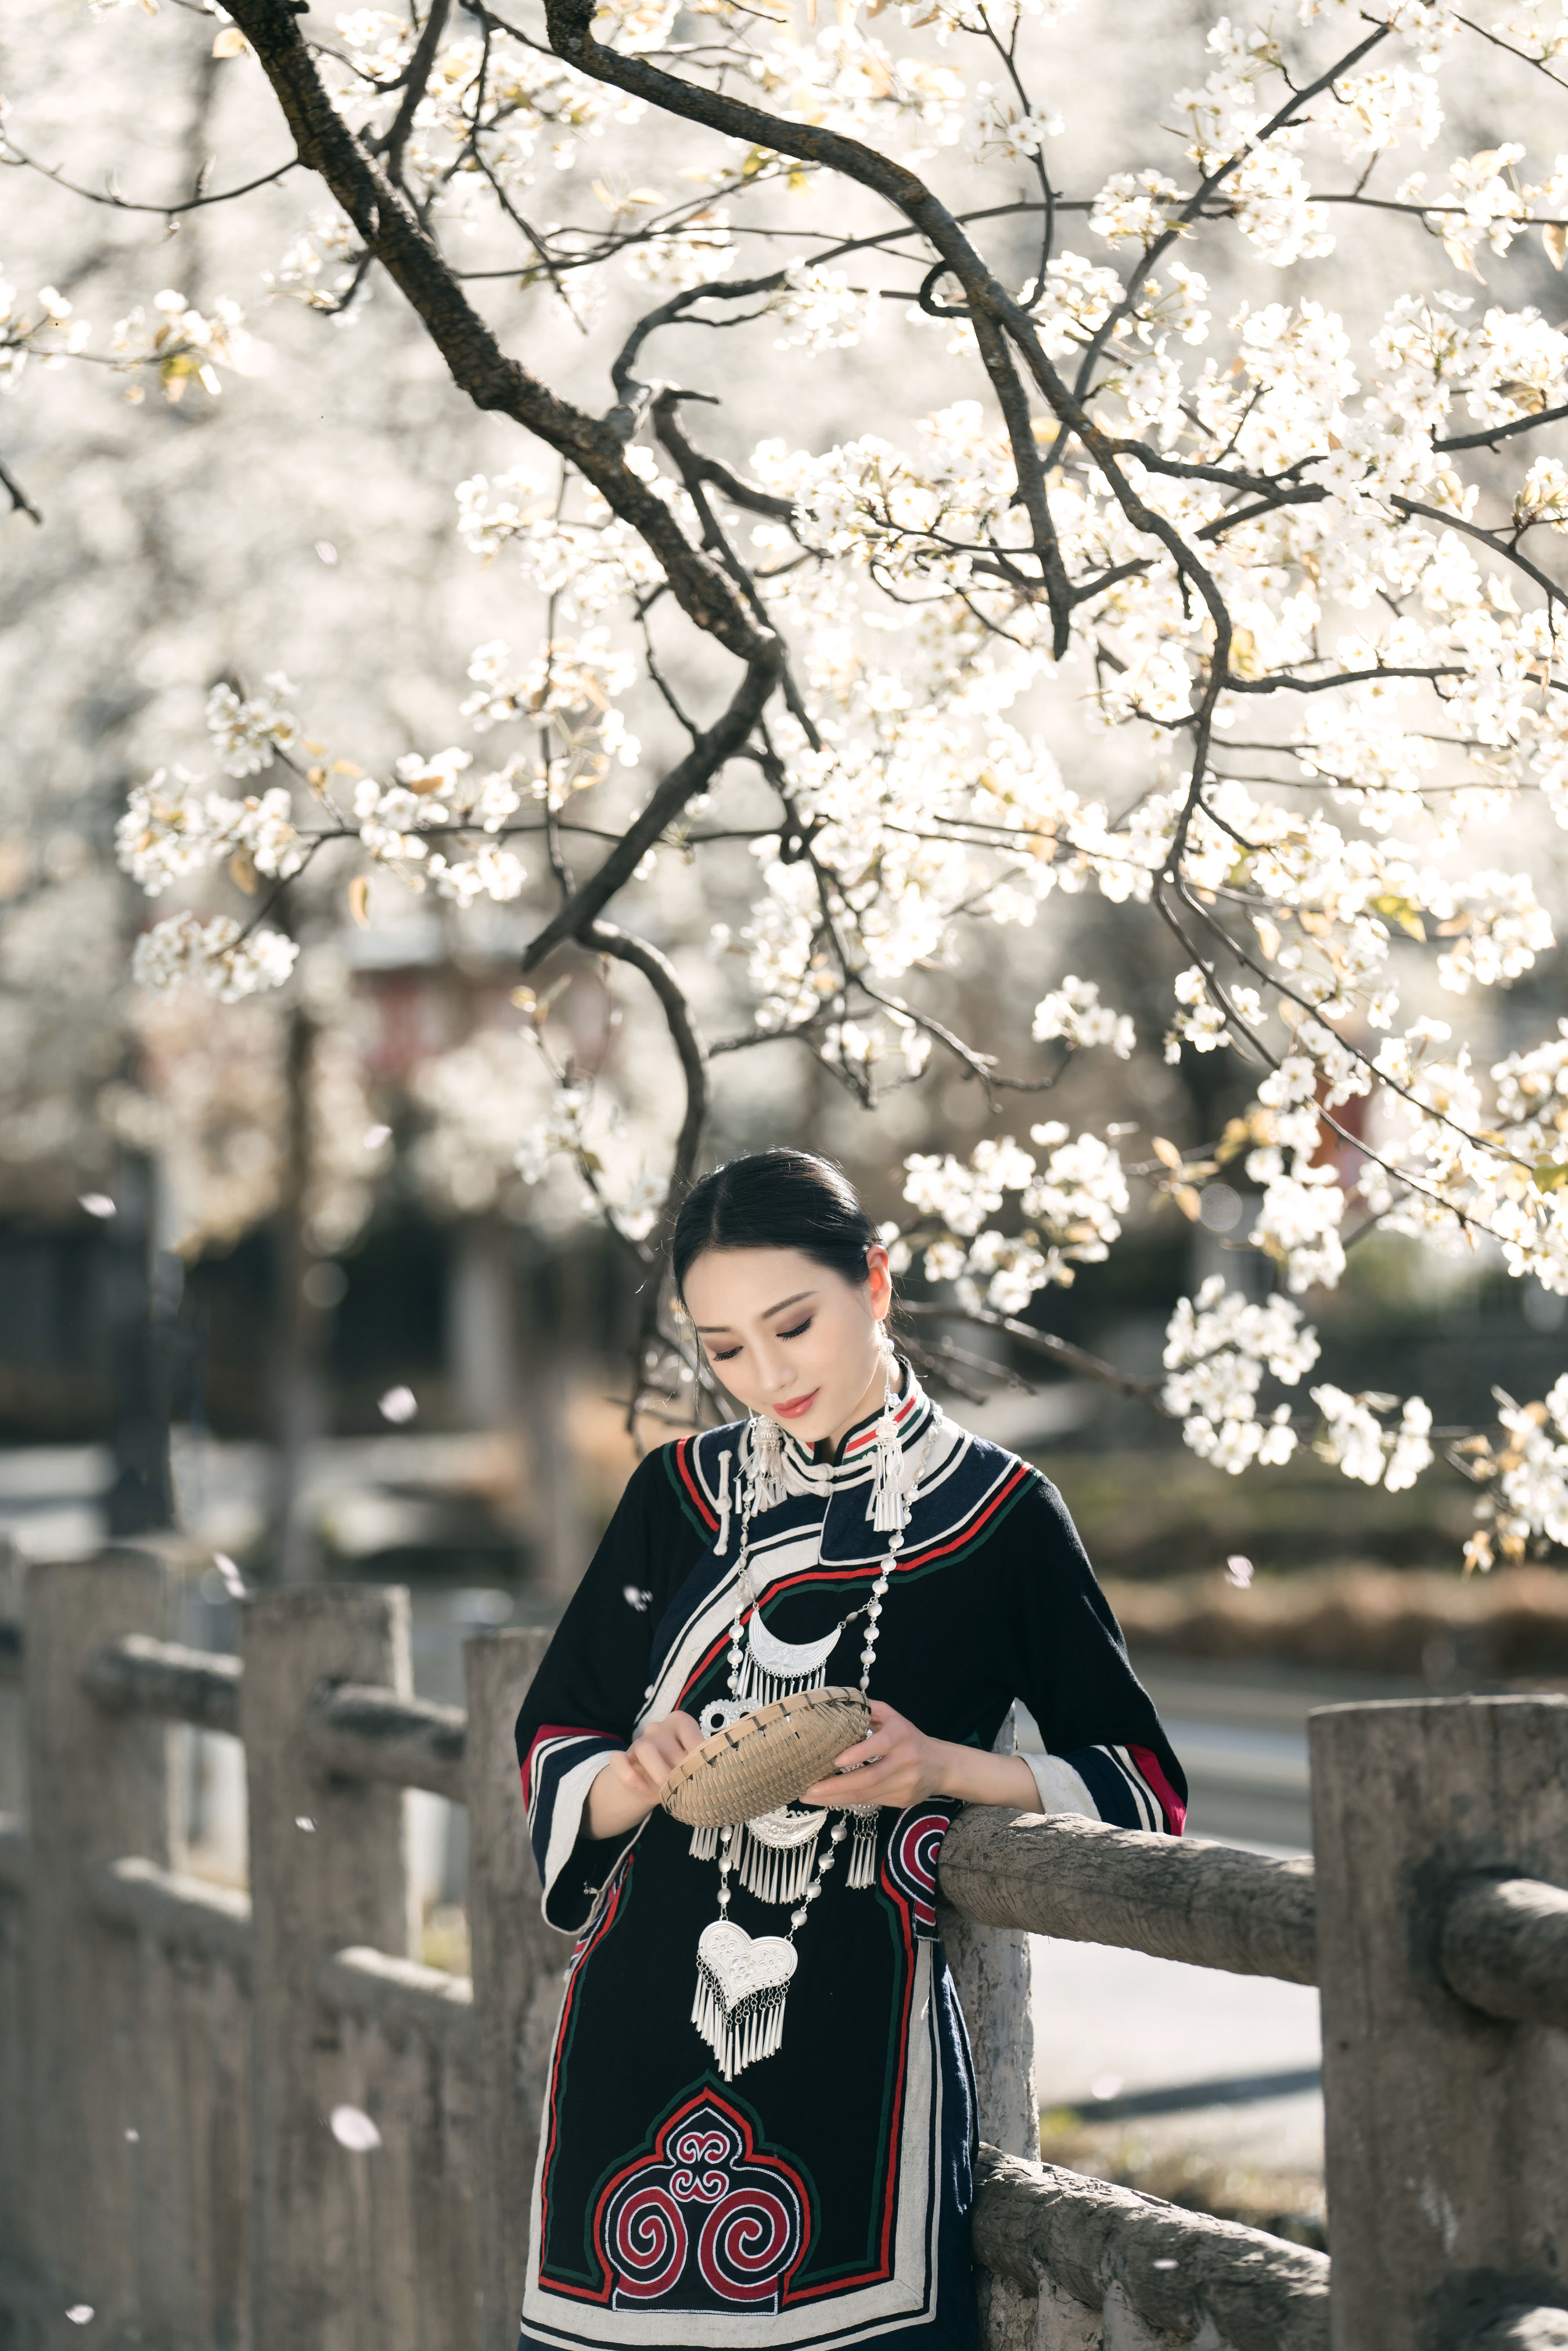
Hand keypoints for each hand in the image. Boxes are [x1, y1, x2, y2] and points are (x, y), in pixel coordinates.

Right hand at [586, 1709, 703, 1838]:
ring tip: (667, 1786)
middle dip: (677, 1764)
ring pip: (643, 1748)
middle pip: (666, 1741)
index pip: (687, 1727)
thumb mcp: (693, 1765)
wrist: (651, 1784)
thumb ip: (701, 1762)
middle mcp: (658, 1728)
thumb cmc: (679, 1769)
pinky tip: (641, 1789)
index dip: (696, 1747)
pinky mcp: (622, 1759)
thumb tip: (717, 1771)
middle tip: (688, 1783)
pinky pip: (619, 1761)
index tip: (706, 1767)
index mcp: (679, 1722)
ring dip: (657, 1769)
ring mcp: (637, 1742)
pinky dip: (629, 1775)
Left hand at [800, 1702, 1044, 1814]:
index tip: (835, 1761)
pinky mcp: (902, 1801)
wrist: (942, 1765)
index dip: (858, 1754)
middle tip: (807, 1790)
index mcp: (900, 1736)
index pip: (879, 1745)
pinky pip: (870, 1802)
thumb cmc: (908, 1737)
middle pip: (869, 1778)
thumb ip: (867, 1710)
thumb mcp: (891, 1716)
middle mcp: (905, 1761)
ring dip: (835, 1799)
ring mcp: (905, 1785)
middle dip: (835, 1786)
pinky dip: (847, 1802)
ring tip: (810, 1797)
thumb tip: (835, 1704)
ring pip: (867, 1795)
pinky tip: (829, 1800)